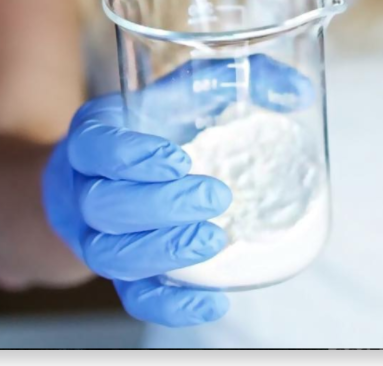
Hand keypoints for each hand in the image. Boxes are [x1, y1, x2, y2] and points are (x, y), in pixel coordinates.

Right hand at [41, 55, 314, 326]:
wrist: (102, 173)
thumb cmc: (152, 124)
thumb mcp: (182, 90)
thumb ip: (237, 77)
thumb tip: (298, 92)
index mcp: (93, 135)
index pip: (93, 146)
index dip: (129, 156)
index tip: (177, 159)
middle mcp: (84, 187)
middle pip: (104, 206)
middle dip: (161, 206)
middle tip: (216, 197)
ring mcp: (94, 236)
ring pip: (111, 256)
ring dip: (164, 253)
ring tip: (215, 241)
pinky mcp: (117, 274)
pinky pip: (132, 299)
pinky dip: (170, 305)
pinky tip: (212, 301)